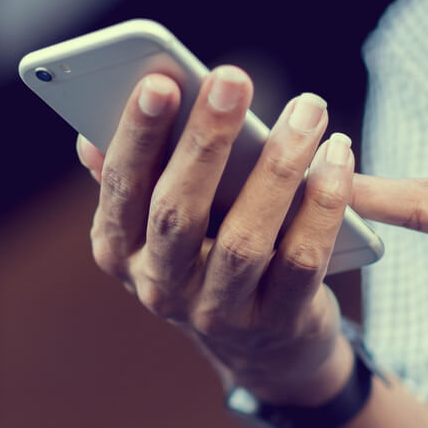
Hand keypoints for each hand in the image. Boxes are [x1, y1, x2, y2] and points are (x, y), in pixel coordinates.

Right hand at [76, 67, 359, 404]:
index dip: (138, 136)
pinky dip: (324, 207)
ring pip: (244, 239)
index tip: (161, 82)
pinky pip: (302, 261)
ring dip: (278, 167)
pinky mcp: (276, 323)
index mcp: (120, 249)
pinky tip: (338, 158)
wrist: (264, 348)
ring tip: (308, 111)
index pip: (122, 188)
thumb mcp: (162, 225)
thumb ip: (135, 180)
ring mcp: (217, 313)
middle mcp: (159, 287)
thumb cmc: (208, 255)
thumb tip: (88, 139)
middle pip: (177, 213)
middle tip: (233, 79)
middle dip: (204, 142)